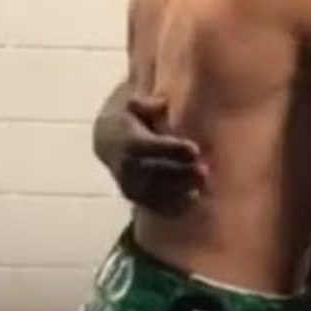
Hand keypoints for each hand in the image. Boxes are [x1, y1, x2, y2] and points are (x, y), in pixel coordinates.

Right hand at [107, 95, 206, 214]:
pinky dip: (171, 207)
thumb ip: (145, 103)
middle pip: (152, 172)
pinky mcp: (134, 196)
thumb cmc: (129, 117)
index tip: (195, 149)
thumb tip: (160, 103)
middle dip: (179, 173)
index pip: (148, 146)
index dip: (171, 149)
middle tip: (204, 171)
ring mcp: (128, 183)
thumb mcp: (131, 103)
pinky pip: (151, 205)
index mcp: (125, 140)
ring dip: (178, 192)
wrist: (107, 140)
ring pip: (153, 192)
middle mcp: (124, 165)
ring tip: (202, 188)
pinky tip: (192, 203)